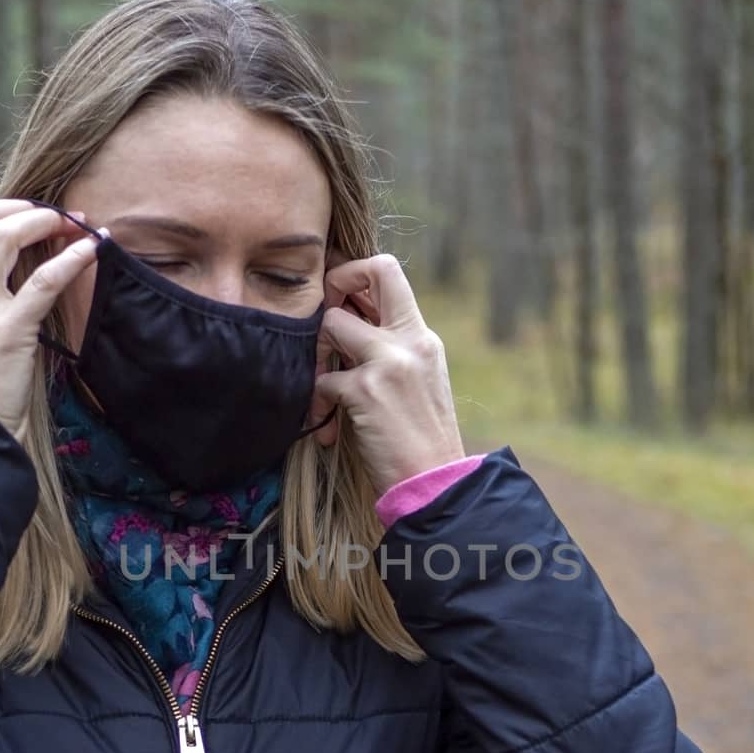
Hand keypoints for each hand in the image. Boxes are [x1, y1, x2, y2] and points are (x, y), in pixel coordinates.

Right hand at [0, 199, 105, 436]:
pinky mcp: (8, 333)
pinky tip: (91, 251)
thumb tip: (3, 291)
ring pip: (3, 238)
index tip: (28, 217)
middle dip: (21, 208)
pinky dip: (70, 259)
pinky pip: (43, 282)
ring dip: (44, 223)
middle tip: (55, 215)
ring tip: (75, 226)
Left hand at [309, 253, 464, 496]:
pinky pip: (322, 380)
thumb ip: (391, 348)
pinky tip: (328, 428)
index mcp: (422, 336)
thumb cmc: (421, 438)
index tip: (342, 305)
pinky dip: (317, 404)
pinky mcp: (366, 392)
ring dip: (318, 356)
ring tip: (323, 389)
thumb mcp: (418, 380)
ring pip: (332, 324)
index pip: (389, 270)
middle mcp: (410, 340)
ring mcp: (388, 363)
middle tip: (327, 323)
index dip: (355, 275)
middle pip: (370, 271)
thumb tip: (347, 323)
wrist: (436, 482)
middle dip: (335, 285)